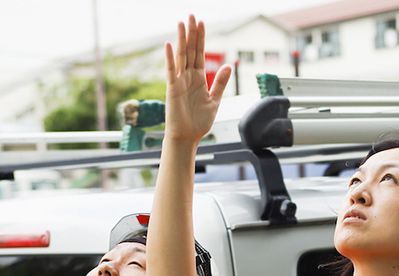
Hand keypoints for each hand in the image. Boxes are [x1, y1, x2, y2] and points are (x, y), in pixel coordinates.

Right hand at [163, 15, 231, 143]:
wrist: (187, 137)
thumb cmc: (198, 122)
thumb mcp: (214, 100)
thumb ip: (221, 83)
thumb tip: (229, 65)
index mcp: (199, 78)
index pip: (200, 53)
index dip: (201, 38)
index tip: (201, 23)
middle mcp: (188, 77)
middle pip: (190, 50)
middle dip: (192, 33)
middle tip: (191, 15)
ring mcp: (179, 82)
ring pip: (181, 57)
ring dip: (182, 40)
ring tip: (182, 23)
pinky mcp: (172, 89)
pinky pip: (171, 71)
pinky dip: (170, 58)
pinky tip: (169, 45)